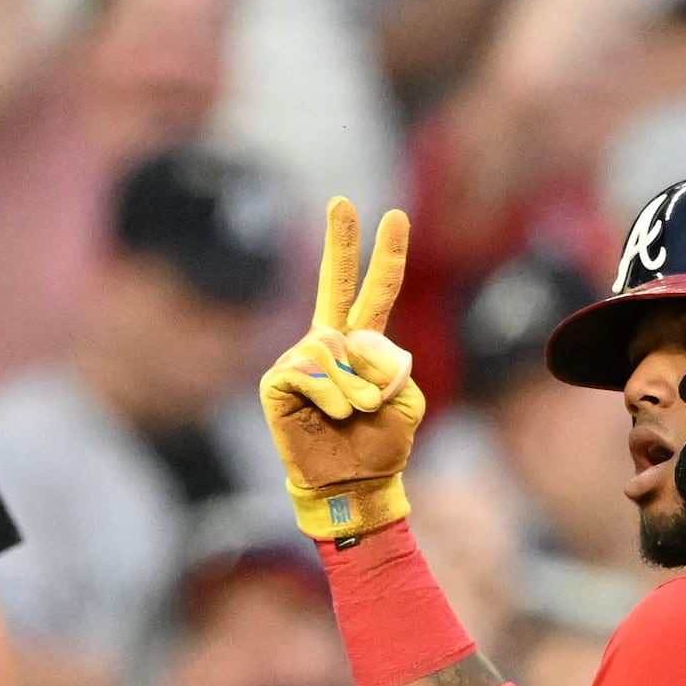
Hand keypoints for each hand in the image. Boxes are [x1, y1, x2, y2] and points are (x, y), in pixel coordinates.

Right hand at [257, 197, 426, 540]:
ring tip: (358, 413)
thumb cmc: (380, 446)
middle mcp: (330, 343)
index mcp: (365, 345)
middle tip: (341, 200)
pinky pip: (312, 372)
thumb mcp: (407, 402)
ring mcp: (301, 359)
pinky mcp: (278, 381)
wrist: (352, 485)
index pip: (377, 291)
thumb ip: (394, 365)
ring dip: (357, 386)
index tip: (396, 215)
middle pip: (334, 282)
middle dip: (340, 241)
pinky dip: (332, 396)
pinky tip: (334, 416)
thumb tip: (355, 344)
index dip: (387, 255)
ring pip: (334, 347)